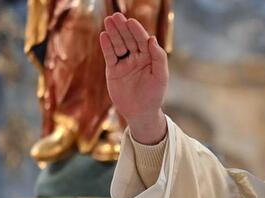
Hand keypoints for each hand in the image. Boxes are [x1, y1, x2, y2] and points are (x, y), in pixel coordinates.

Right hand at [99, 12, 167, 143]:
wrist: (141, 113)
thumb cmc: (154, 95)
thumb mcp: (160, 77)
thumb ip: (158, 57)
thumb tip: (152, 38)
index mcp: (149, 57)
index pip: (142, 40)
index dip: (136, 31)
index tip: (130, 22)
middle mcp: (136, 57)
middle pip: (128, 39)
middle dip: (122, 28)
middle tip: (116, 16)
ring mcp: (124, 63)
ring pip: (118, 45)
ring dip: (113, 33)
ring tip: (108, 21)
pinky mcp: (114, 70)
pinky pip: (110, 56)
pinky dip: (107, 46)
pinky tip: (103, 36)